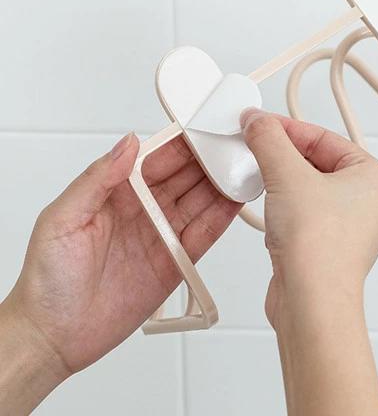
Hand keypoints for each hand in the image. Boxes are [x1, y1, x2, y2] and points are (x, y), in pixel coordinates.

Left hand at [0, 132, 238, 412]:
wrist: (55, 335)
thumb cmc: (48, 278)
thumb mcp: (62, 218)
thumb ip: (97, 179)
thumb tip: (128, 143)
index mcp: (118, 191)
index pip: (157, 158)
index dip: (182, 144)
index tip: (203, 130)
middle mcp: (145, 209)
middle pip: (186, 176)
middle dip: (209, 160)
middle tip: (232, 147)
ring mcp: (163, 234)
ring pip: (200, 201)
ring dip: (221, 185)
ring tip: (242, 170)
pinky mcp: (176, 262)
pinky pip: (204, 234)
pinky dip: (222, 218)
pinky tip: (235, 203)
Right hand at [240, 109, 377, 415]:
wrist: (311, 302)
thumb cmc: (319, 247)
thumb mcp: (287, 174)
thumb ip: (270, 139)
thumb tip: (259, 121)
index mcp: (375, 178)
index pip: (325, 138)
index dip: (288, 128)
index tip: (260, 124)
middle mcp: (368, 202)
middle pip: (316, 161)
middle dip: (282, 156)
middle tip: (256, 147)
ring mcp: (349, 227)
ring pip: (308, 188)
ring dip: (281, 182)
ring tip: (263, 180)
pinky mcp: (328, 246)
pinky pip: (303, 213)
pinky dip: (283, 207)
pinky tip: (269, 212)